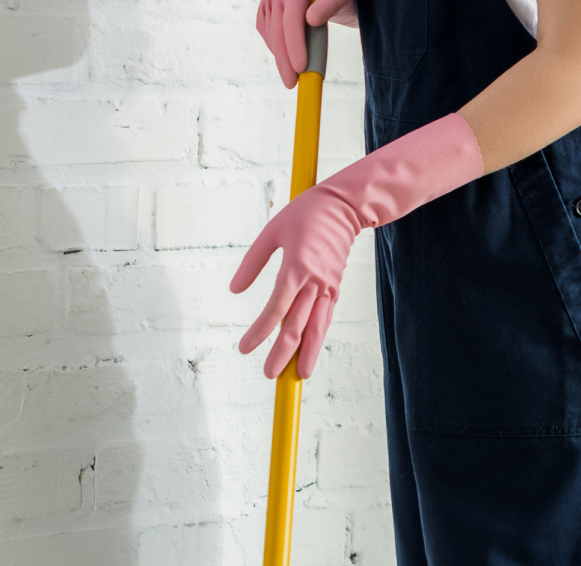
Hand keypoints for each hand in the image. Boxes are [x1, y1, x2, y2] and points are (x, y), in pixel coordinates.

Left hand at [230, 113, 485, 379]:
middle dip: (284, 353)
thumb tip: (234, 290)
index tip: (244, 348)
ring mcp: (328, 286)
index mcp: (297, 267)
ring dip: (307, 352)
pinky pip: (325, 317)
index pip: (277, 308)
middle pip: (299, 325)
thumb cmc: (306, 214)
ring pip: (318, 326)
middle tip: (269, 375)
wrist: (346, 205)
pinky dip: (318, 336)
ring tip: (299, 376)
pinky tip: (310, 351)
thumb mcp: (272, 232)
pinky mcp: (334, 287)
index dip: (260, 332)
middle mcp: (315, 281)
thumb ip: (252, 262)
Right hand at [257, 0, 355, 88]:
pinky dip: (276, 49)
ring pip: (271, 35)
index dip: (295, 45)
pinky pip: (267, 33)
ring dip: (280, 58)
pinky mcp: (264, 9)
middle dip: (285, 60)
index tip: (301, 68)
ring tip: (292, 77)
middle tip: (292, 84)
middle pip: (278, 31)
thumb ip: (330, 4)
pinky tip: (286, 59)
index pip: (292, 20)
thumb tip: (312, 20)